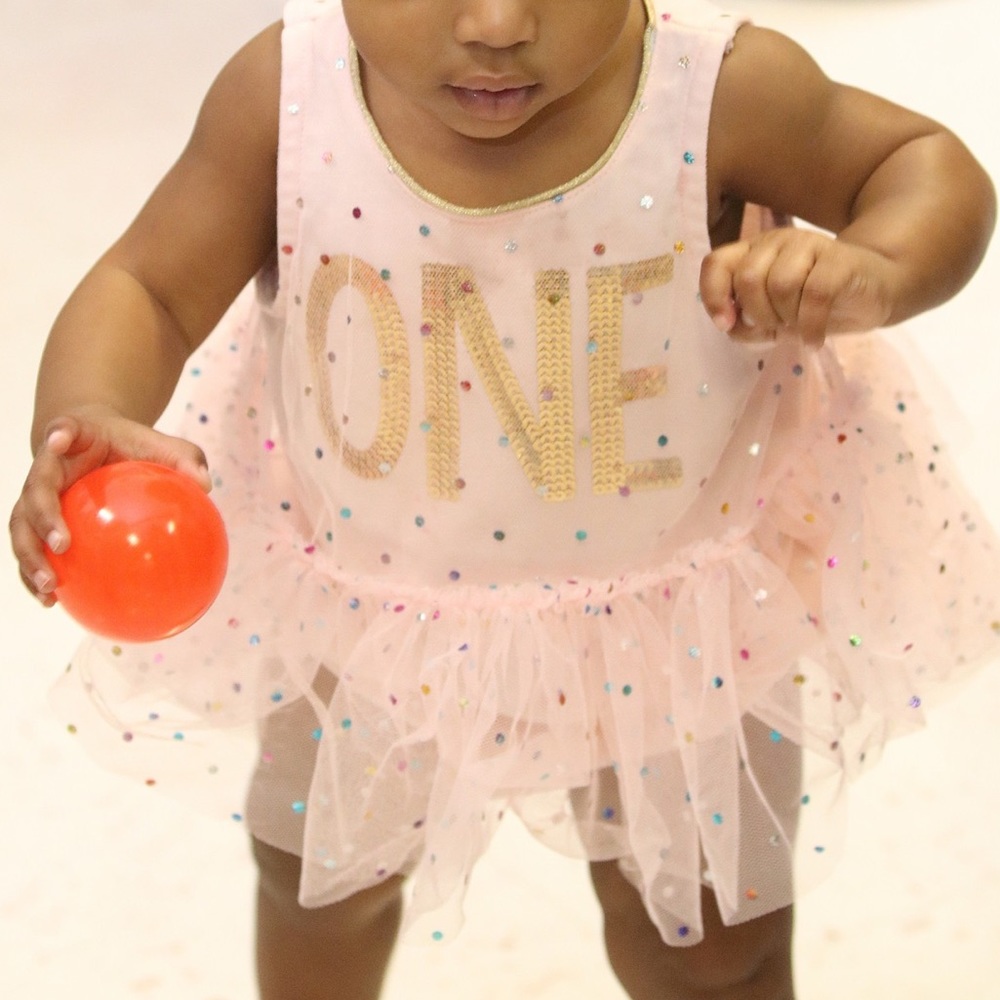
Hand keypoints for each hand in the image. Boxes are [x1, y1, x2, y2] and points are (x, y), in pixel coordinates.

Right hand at [9, 404, 210, 606]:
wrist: (94, 441)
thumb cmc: (131, 444)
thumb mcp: (160, 445)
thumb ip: (183, 459)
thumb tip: (207, 485)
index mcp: (72, 437)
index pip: (61, 430)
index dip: (56, 434)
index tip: (58, 439)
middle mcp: (45, 467)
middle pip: (32, 491)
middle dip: (41, 518)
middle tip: (62, 545)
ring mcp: (34, 496)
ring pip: (20, 526)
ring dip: (29, 558)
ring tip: (49, 587)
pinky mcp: (34, 521)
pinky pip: (31, 548)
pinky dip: (34, 574)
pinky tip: (52, 601)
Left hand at [700, 228, 902, 346]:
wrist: (874, 290)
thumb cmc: (813, 307)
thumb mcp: (771, 321)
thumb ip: (743, 324)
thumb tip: (729, 325)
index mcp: (753, 253)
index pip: (716, 263)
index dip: (713, 296)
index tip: (726, 324)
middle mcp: (777, 242)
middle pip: (748, 278)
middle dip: (759, 315)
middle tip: (779, 328)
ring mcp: (810, 245)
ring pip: (781, 285)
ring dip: (788, 319)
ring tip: (799, 328)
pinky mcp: (840, 260)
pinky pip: (815, 295)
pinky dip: (811, 326)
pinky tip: (815, 339)